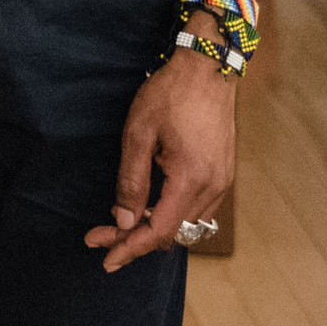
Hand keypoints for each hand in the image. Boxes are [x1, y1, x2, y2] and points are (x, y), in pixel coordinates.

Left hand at [84, 46, 236, 270]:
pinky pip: (199, 210)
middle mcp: (213, 187)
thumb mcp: (138, 133)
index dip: (131, 248)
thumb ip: (132, 180)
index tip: (106, 258)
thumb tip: (124, 221)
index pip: (160, 231)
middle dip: (137, 240)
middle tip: (102, 237)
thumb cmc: (170, 94)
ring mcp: (223, 182)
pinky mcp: (224, 174)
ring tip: (122, 226)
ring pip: (188, 225)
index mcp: (191, 178)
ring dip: (156, 229)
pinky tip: (151, 208)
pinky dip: (173, 216)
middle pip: (174, 233)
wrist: (209, 68)